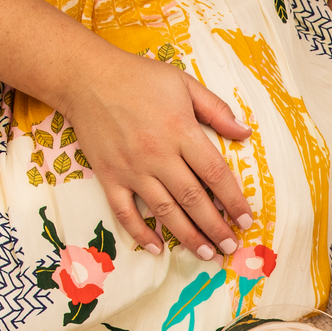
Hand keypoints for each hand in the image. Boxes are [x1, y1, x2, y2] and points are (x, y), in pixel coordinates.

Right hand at [64, 50, 252, 258]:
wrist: (84, 77)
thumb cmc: (139, 78)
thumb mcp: (184, 84)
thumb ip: (217, 111)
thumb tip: (246, 133)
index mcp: (181, 131)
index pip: (215, 174)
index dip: (234, 200)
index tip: (246, 219)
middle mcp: (157, 154)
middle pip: (193, 198)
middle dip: (215, 226)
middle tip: (231, 246)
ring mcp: (131, 168)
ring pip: (164, 211)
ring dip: (187, 236)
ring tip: (207, 253)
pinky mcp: (108, 176)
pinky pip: (125, 212)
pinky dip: (140, 233)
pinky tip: (157, 248)